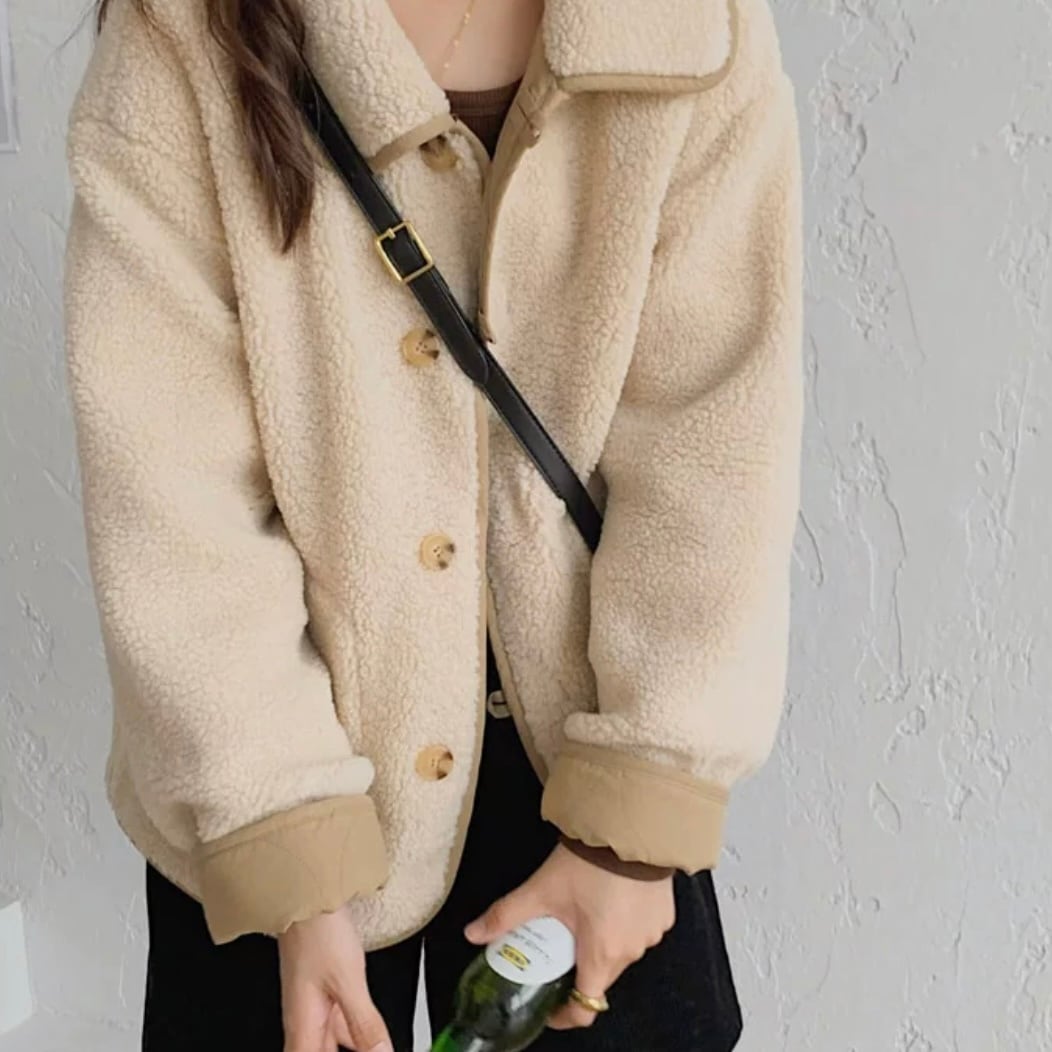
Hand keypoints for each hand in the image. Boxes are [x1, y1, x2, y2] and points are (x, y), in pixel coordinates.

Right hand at [278, 905, 392, 1051]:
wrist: (306, 895)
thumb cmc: (318, 932)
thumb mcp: (349, 981)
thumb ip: (365, 1024)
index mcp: (303, 1029)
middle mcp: (303, 1022)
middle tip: (376, 1046)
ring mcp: (312, 1006)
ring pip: (332, 1042)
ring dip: (355, 1046)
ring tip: (378, 1044)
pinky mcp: (323, 989)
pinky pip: (338, 1022)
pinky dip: (355, 1031)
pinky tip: (371, 1030)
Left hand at [464, 842, 674, 1029]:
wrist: (628, 829)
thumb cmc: (590, 861)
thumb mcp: (541, 890)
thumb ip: (505, 915)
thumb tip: (473, 933)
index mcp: (602, 954)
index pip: (585, 1008)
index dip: (564, 1013)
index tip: (549, 1005)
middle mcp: (631, 951)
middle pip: (600, 977)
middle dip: (577, 966)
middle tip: (557, 943)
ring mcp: (651, 934)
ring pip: (621, 953)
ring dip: (602, 943)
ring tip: (584, 915)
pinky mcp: (664, 916)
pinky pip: (640, 932)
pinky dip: (624, 924)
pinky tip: (611, 900)